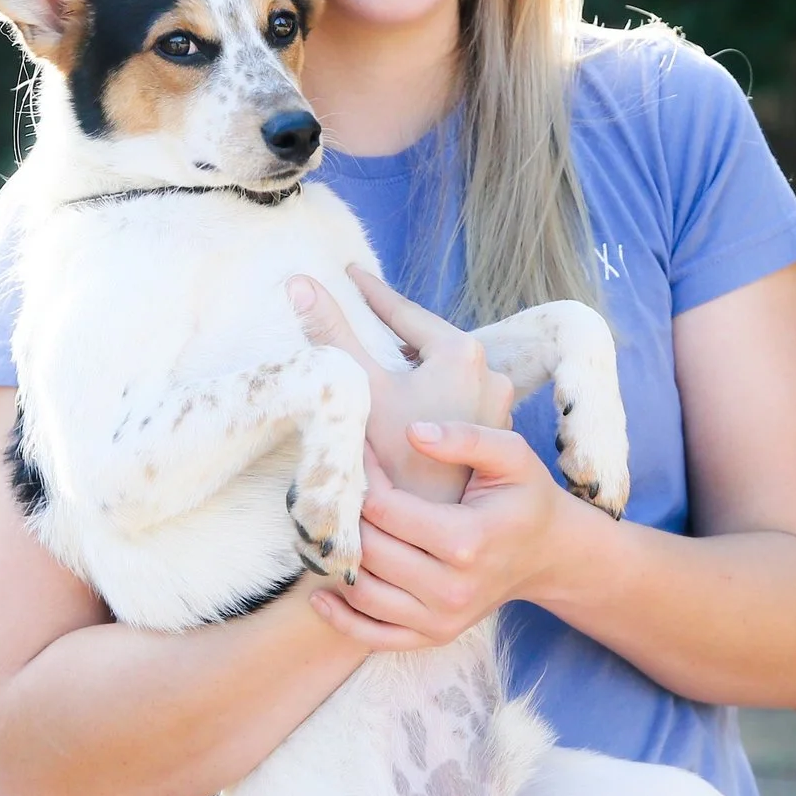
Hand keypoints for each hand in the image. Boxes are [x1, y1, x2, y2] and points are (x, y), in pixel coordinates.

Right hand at [288, 266, 514, 502]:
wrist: (432, 525)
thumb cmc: (395, 458)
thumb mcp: (359, 387)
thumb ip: (332, 332)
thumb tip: (300, 282)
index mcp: (461, 352)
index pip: (405, 311)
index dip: (372, 291)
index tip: (350, 270)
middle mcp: (490, 371)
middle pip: (427, 339)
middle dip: (394, 326)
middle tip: (364, 309)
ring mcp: (495, 403)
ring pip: (442, 368)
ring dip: (412, 359)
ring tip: (382, 352)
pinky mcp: (492, 430)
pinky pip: (455, 393)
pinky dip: (428, 388)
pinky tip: (407, 397)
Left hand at [310, 419, 596, 650]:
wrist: (548, 554)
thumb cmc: (525, 497)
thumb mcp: (512, 455)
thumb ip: (466, 437)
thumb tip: (412, 432)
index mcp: (468, 539)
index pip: (387, 510)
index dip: (363, 480)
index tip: (357, 457)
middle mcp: (453, 587)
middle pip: (370, 550)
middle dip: (346, 517)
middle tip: (334, 492)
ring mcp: (442, 618)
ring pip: (364, 593)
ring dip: (338, 562)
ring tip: (328, 532)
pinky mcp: (434, 635)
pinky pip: (375, 636)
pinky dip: (342, 618)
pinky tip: (322, 594)